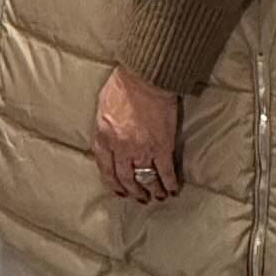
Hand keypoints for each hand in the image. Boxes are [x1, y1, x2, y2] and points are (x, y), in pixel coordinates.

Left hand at [93, 66, 180, 203]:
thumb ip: (104, 128)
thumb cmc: (123, 87)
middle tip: (139, 197)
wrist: (145, 78)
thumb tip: (107, 140)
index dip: (113, 183)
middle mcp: (121, 148)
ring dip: (152, 190)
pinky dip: (169, 183)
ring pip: (145, 179)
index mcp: (103, 137)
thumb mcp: (102, 107)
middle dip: (133, 191)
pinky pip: (165, 172)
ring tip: (157, 195)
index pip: (105, 168)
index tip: (119, 191)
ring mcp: (142, 149)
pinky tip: (172, 189)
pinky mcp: (162, 147)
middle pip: (125, 178)